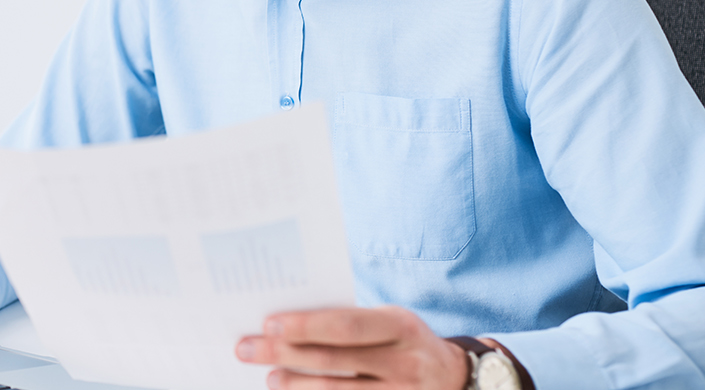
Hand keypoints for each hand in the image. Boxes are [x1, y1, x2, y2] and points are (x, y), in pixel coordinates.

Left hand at [235, 306, 468, 388]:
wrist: (457, 378)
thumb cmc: (405, 341)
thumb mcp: (391, 321)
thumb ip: (352, 322)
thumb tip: (289, 322)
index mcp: (400, 325)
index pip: (347, 325)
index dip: (306, 325)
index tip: (268, 323)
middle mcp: (404, 362)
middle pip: (335, 360)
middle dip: (285, 354)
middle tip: (246, 348)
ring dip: (297, 386)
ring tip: (269, 377)